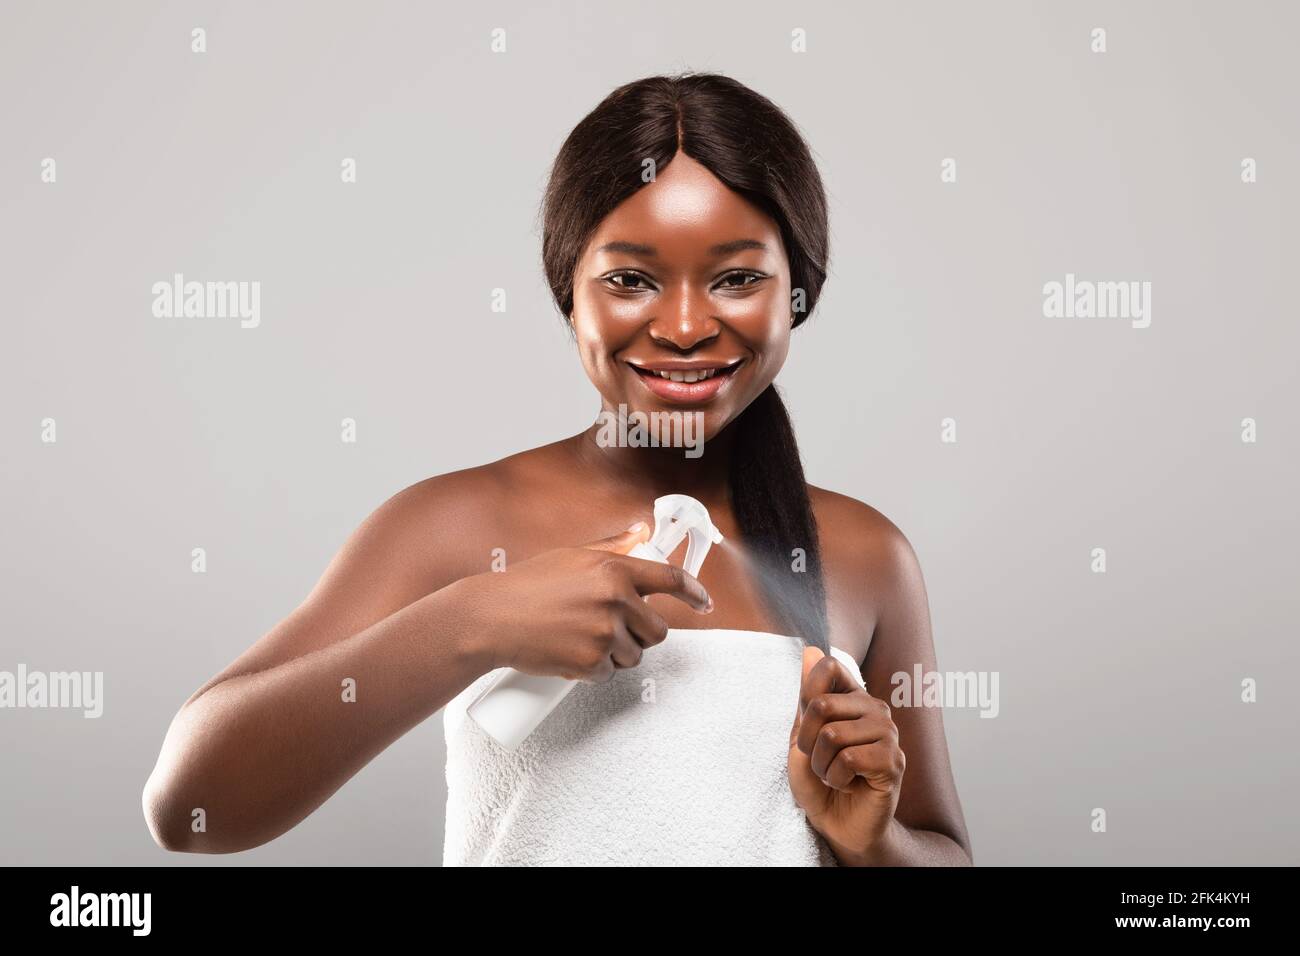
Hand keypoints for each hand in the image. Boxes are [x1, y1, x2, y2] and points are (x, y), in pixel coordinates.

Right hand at [462, 522, 712, 681]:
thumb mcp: (573, 556)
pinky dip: (594, 670)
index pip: (670, 579)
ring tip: (581, 638)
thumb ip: (613, 546)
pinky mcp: (592, 663)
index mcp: (614, 569)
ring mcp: (605, 634)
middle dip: (640, 633)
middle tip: (609, 628)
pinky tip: (570, 653)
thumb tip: (642, 531)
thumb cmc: (527, 585)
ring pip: (635, 655)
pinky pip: (609, 673)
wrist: (490, 619)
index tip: (705, 602)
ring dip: (616, 653)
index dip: (694, 591)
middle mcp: (616, 600)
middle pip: (658, 630)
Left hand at [788, 645, 905, 864]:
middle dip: (808, 742)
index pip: (828, 666)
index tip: (809, 729)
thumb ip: (807, 696)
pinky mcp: (893, 760)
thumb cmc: (819, 780)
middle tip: (820, 761)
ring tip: (834, 774)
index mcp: (853, 697)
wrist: (836, 823)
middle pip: (820, 704)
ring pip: (832, 735)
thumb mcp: (802, 735)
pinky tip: (848, 784)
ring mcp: (887, 733)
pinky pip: (849, 759)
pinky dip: (836, 778)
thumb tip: (810, 649)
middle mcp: (874, 708)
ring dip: (822, 765)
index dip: (806, 699)